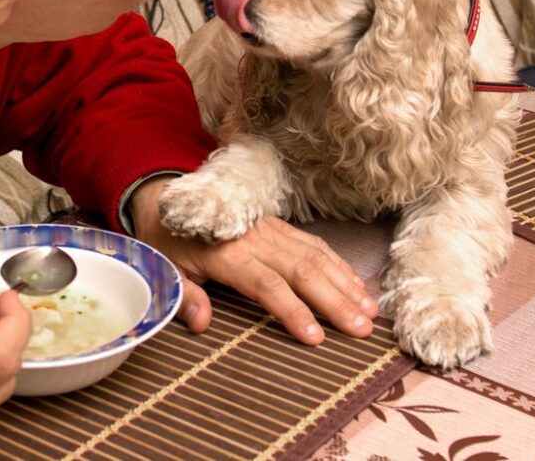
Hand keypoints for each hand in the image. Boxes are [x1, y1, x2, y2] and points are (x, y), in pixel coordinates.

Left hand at [130, 178, 376, 343]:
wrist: (166, 196)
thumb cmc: (167, 241)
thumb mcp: (164, 270)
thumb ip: (184, 296)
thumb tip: (202, 324)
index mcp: (227, 255)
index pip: (267, 285)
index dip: (292, 310)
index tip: (316, 337)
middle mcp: (255, 240)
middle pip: (302, 270)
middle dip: (334, 301)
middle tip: (362, 330)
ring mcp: (269, 229)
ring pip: (314, 255)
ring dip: (344, 282)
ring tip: (369, 311)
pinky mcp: (276, 224)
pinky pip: (312, 243)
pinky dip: (337, 263)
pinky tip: (356, 283)